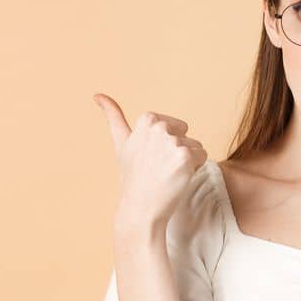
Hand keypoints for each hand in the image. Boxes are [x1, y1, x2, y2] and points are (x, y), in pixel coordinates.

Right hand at [92, 92, 207, 230]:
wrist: (141, 206)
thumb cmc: (133, 176)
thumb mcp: (121, 142)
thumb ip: (113, 117)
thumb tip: (97, 94)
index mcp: (147, 119)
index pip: (175, 126)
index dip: (167, 143)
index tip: (151, 156)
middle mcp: (159, 127)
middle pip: (186, 134)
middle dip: (177, 150)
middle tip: (159, 166)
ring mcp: (172, 141)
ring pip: (195, 146)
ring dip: (186, 160)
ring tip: (167, 173)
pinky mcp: (185, 156)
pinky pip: (203, 156)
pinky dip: (195, 168)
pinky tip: (177, 177)